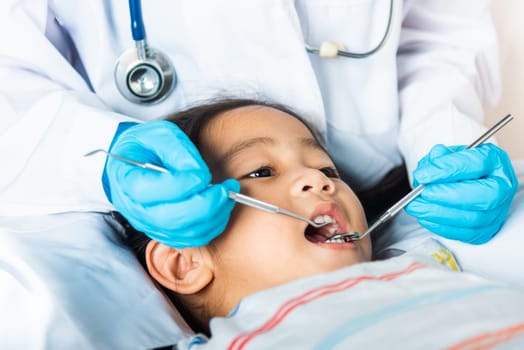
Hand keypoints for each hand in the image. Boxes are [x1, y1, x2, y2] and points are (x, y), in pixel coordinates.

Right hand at [102, 121, 239, 247]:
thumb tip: (200, 175)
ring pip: (185, 233)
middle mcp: (135, 209)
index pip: (151, 192)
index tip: (203, 174)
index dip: (182, 185)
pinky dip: (212, 225)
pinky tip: (221, 206)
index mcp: (126, 181)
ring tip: (227, 194)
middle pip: (171, 219)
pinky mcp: (166, 233)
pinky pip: (192, 238)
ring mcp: (150, 225)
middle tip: (225, 188)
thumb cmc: (146, 146)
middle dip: (205, 205)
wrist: (136, 161)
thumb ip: (177, 150)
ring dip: (213, 216)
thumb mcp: (159, 134)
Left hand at [405, 143, 517, 243]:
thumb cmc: (457, 166)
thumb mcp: (447, 154)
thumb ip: (438, 158)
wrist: (464, 181)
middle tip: (422, 193)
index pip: (476, 163)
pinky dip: (441, 226)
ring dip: (439, 213)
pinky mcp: (486, 230)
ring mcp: (497, 211)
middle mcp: (502, 186)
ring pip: (473, 218)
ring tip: (416, 206)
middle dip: (446, 196)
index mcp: (495, 161)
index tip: (423, 174)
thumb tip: (428, 169)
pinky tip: (425, 217)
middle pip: (482, 196)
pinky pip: (465, 234)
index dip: (447, 169)